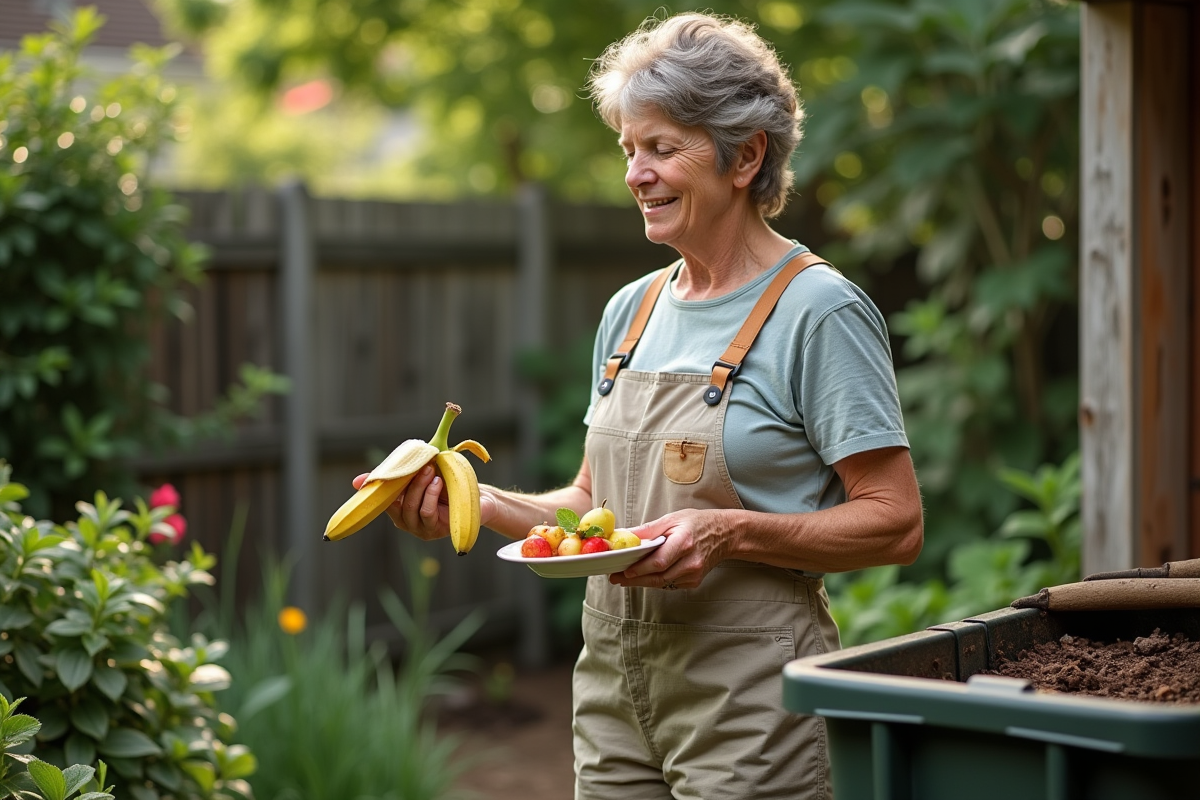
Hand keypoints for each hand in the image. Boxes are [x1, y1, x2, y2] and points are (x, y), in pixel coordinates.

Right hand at [351, 468, 499, 541]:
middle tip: (421, 465)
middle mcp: (406, 522)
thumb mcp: (420, 475)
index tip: (370, 478)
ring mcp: (420, 529)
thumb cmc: (447, 484)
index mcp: (398, 509)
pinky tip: (437, 484)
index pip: (381, 500)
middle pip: (396, 503)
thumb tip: (356, 482)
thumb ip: (395, 475)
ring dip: (420, 486)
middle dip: (407, 482)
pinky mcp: (436, 531)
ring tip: (431, 471)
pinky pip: (426, 513)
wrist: (479, 498)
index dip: (375, 489)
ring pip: (411, 507)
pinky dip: (430, 495)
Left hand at [609, 509, 731, 590]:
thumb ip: (649, 530)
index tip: (623, 571)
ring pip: (662, 583)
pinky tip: (645, 576)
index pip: (658, 562)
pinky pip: (670, 584)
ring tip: (625, 578)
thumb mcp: (672, 519)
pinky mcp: (694, 581)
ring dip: (642, 582)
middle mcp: (690, 561)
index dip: (640, 569)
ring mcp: (694, 574)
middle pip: (658, 576)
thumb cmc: (697, 523)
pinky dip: (656, 580)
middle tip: (616, 578)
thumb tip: (626, 535)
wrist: (724, 534)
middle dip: (634, 579)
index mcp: (684, 542)